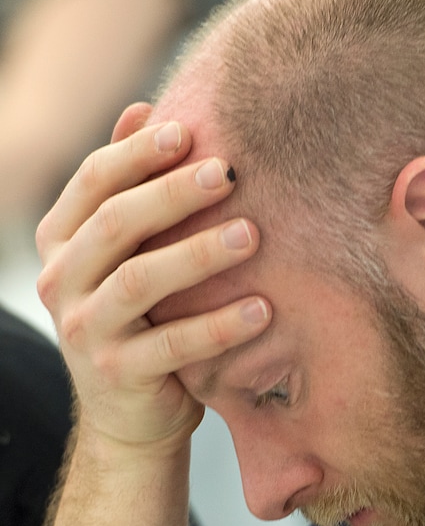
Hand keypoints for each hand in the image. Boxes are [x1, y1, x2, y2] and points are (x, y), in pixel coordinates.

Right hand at [36, 104, 269, 450]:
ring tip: (252, 234)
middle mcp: (61, 281)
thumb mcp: (127, 255)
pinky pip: (172, 345)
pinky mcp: (118, 375)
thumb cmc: (142, 321)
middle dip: (173, 194)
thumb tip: (144, 109)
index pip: (93, 182)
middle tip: (227, 173)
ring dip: (198, 254)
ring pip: (139, 281)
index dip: (138, 154)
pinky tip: (262, 308)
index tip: (188, 130)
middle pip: (116, 224)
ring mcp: (84, 331)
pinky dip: (218, 326)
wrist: (130, 416)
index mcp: (61, 242)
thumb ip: (128, 191)